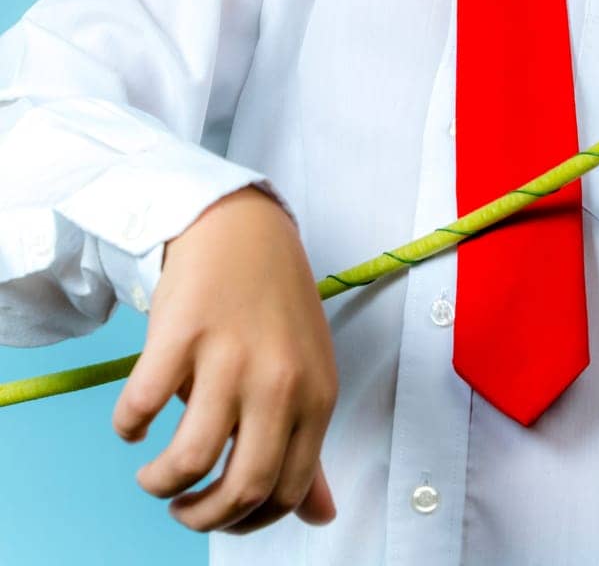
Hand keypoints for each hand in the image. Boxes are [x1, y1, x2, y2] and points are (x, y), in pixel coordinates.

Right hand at [111, 185, 339, 534]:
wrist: (241, 225)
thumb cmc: (275, 305)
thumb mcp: (308, 373)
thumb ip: (309, 447)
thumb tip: (321, 517)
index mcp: (316, 396)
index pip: (287, 492)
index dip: (246, 521)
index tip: (219, 516)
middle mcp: (280, 381)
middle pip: (242, 487)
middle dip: (202, 516)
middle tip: (181, 507)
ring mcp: (231, 356)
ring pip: (190, 459)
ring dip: (160, 482)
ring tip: (153, 474)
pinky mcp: (183, 334)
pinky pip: (143, 406)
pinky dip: (129, 427)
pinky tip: (133, 424)